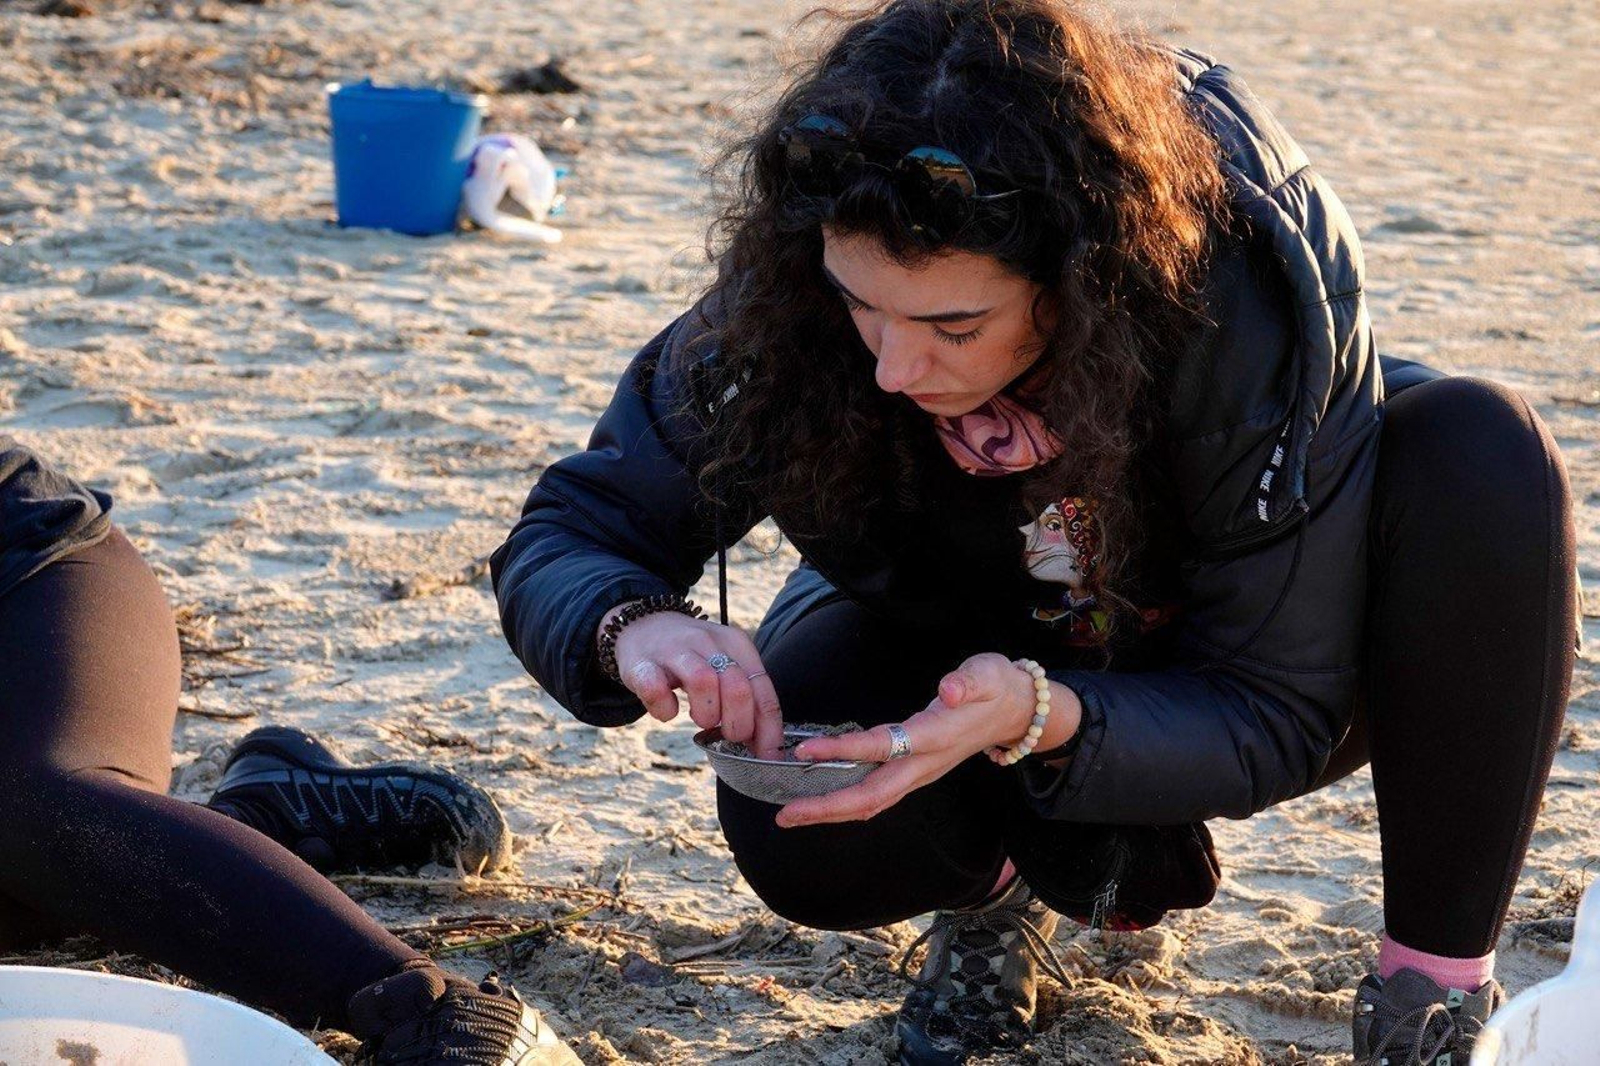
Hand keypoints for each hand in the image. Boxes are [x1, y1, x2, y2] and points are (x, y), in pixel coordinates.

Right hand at [599, 602, 783, 759]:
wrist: (644, 626)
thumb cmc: (692, 658)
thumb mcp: (725, 668)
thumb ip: (746, 700)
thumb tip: (763, 746)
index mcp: (737, 645)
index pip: (763, 691)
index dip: (768, 731)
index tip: (766, 758)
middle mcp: (708, 642)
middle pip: (738, 688)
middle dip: (738, 725)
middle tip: (727, 736)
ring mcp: (674, 650)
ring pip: (703, 682)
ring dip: (706, 714)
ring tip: (701, 720)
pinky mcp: (642, 663)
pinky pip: (656, 690)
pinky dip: (665, 710)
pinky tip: (670, 711)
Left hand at [773, 653, 1080, 827]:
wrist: (1018, 711)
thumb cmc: (996, 686)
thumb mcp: (988, 672)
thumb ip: (969, 680)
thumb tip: (950, 689)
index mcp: (935, 737)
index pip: (882, 747)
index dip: (843, 751)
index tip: (805, 752)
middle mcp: (924, 764)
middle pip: (871, 797)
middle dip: (827, 808)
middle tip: (785, 815)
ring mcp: (919, 773)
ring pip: (872, 803)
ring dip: (831, 812)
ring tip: (791, 814)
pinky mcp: (914, 773)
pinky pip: (876, 795)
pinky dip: (845, 803)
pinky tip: (819, 801)